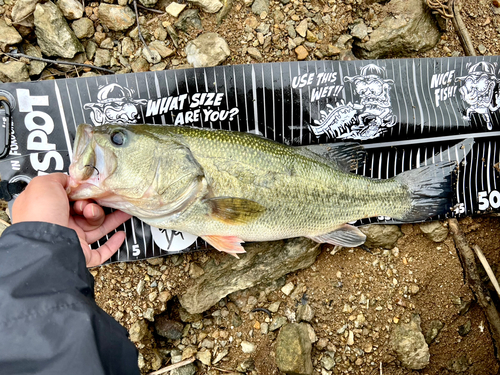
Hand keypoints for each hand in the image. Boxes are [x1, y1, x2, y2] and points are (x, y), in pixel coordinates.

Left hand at [12, 173, 130, 266]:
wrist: (45, 244)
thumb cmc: (41, 214)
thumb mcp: (45, 184)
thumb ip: (58, 178)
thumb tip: (70, 180)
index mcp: (48, 209)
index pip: (70, 198)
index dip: (81, 192)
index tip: (89, 189)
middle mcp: (59, 225)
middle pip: (85, 212)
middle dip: (94, 206)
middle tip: (90, 205)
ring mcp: (71, 240)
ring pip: (95, 227)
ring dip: (107, 219)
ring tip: (110, 213)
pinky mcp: (82, 255)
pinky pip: (101, 251)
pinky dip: (113, 243)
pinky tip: (120, 234)